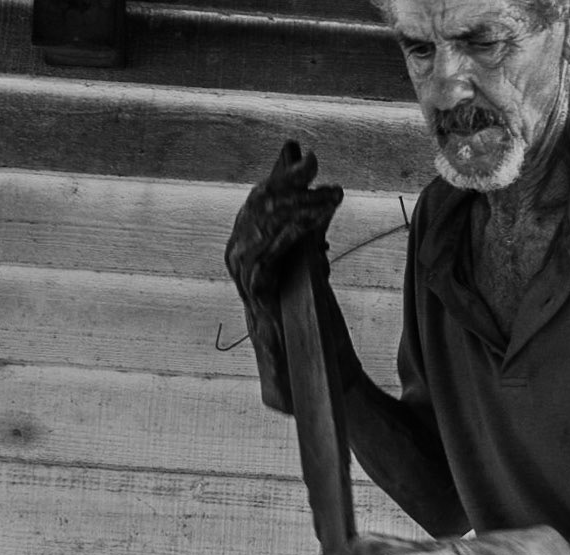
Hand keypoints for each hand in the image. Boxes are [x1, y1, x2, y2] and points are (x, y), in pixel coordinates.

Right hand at [224, 141, 346, 411]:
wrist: (324, 386)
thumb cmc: (323, 339)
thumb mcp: (317, 281)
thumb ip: (309, 249)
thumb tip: (317, 213)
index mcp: (256, 267)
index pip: (259, 212)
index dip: (276, 181)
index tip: (299, 154)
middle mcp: (246, 276)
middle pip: (253, 216)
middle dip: (281, 182)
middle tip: (308, 157)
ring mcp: (250, 293)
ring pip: (256, 234)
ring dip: (289, 204)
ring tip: (318, 184)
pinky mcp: (260, 310)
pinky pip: (264, 264)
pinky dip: (285, 238)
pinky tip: (309, 218)